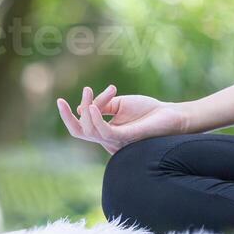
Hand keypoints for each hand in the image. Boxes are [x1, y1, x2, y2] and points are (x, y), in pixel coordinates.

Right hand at [56, 84, 189, 155]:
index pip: (82, 126)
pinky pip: (105, 132)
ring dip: (86, 109)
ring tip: (88, 91)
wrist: (171, 115)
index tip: (69, 97)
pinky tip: (91, 108)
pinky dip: (96, 119)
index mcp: (105, 133)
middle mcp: (107, 140)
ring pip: (90, 130)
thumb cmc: (148, 110)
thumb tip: (82, 109)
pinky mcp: (125, 138)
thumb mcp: (120, 104)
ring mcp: (115, 141)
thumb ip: (102, 106)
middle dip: (67, 117)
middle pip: (80, 132)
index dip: (72, 114)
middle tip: (62, 100)